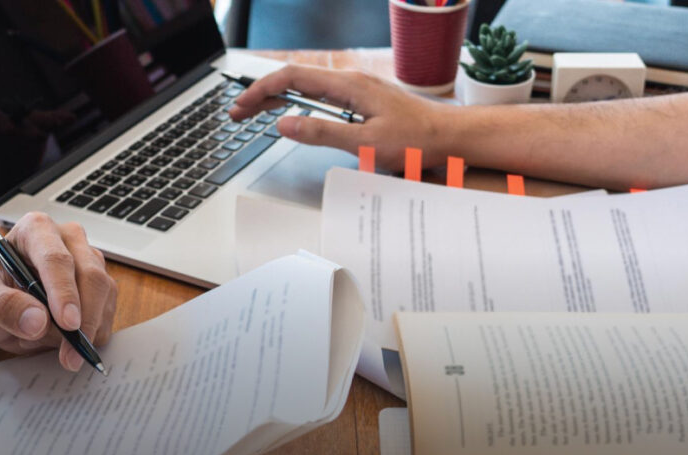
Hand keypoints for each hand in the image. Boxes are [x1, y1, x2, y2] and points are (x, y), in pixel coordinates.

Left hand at [0, 212, 117, 370]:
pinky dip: (90, 334)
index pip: (56, 259)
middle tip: (69, 355)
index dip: (64, 293)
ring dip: (85, 330)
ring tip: (47, 343)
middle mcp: (68, 240)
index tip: (68, 325)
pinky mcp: (102, 286)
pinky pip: (108, 314)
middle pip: (91, 276)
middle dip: (84, 320)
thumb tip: (37, 321)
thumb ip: (1, 306)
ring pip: (104, 296)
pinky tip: (62, 340)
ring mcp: (89, 261)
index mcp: (35, 230)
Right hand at [228, 65, 450, 169]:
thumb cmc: (416, 140)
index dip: (261, 91)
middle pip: (295, 80)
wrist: (450, 136)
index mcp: (348, 85)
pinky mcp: (363, 100)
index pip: (292, 78)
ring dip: (279, 98)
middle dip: (262, 94)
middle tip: (237, 113)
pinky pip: (323, 96)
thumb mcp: (365, 143)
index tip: (241, 108)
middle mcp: (350, 81)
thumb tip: (285, 122)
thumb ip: (322, 133)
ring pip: (307, 87)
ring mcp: (357, 89)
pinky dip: (299, 103)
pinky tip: (293, 114)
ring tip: (256, 113)